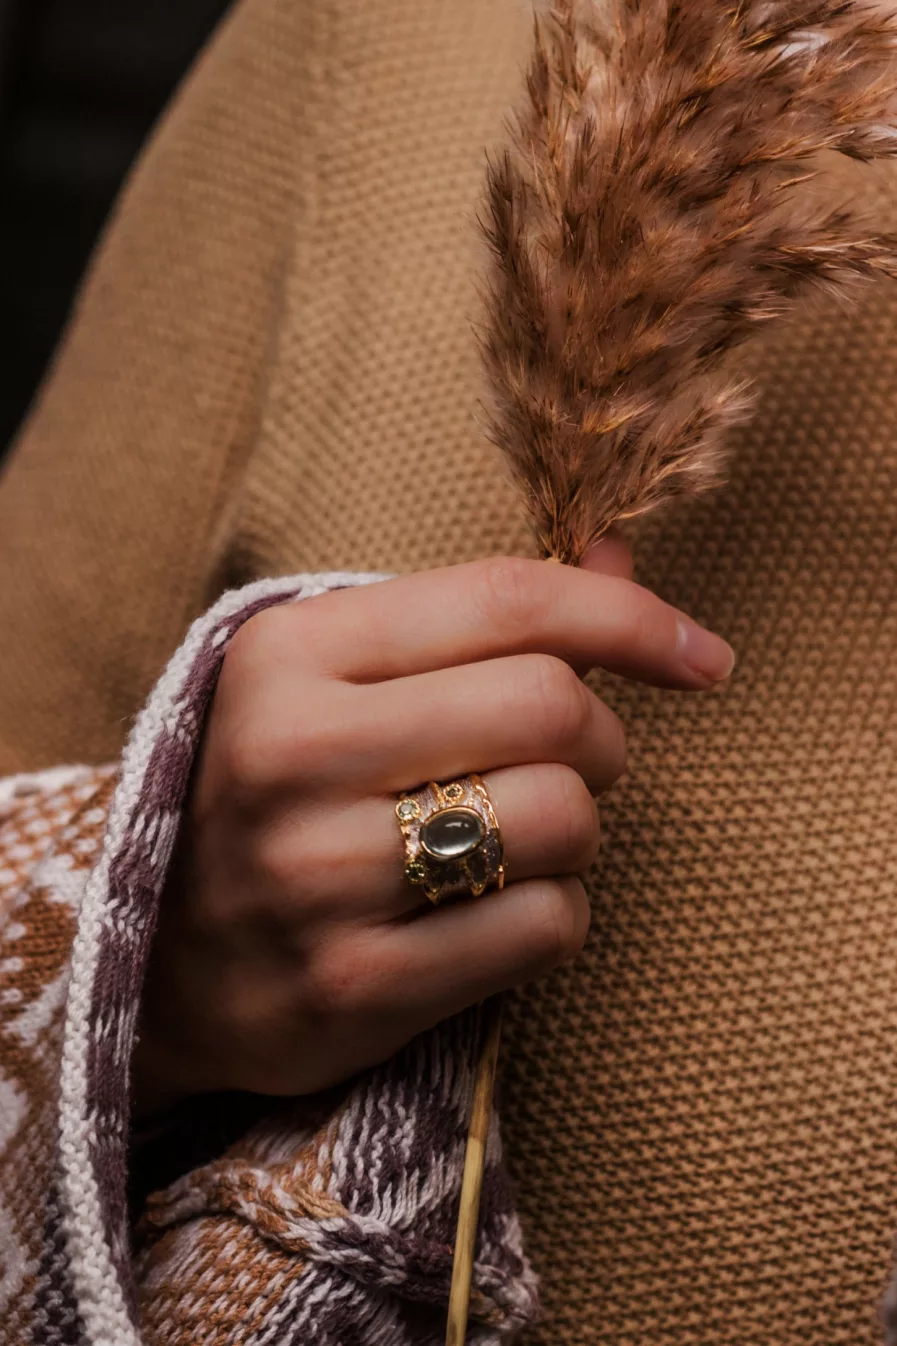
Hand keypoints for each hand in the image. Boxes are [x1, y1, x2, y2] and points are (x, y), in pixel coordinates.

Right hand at [133, 544, 732, 1114]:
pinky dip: (556, 914)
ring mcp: (316, 877)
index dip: (630, 617)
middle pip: (552, 708)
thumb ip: (475, 617)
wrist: (166, 961)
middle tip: (572, 763)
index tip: (702, 658)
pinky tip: (500, 911)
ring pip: (563, 820)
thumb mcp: (342, 679)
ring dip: (579, 831)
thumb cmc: (280, 793)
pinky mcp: (352, 985)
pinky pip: (542, 929)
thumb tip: (620, 556)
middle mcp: (293, 753)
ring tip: (522, 839)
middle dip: (602, 737)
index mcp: (289, 652)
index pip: (506, 601)